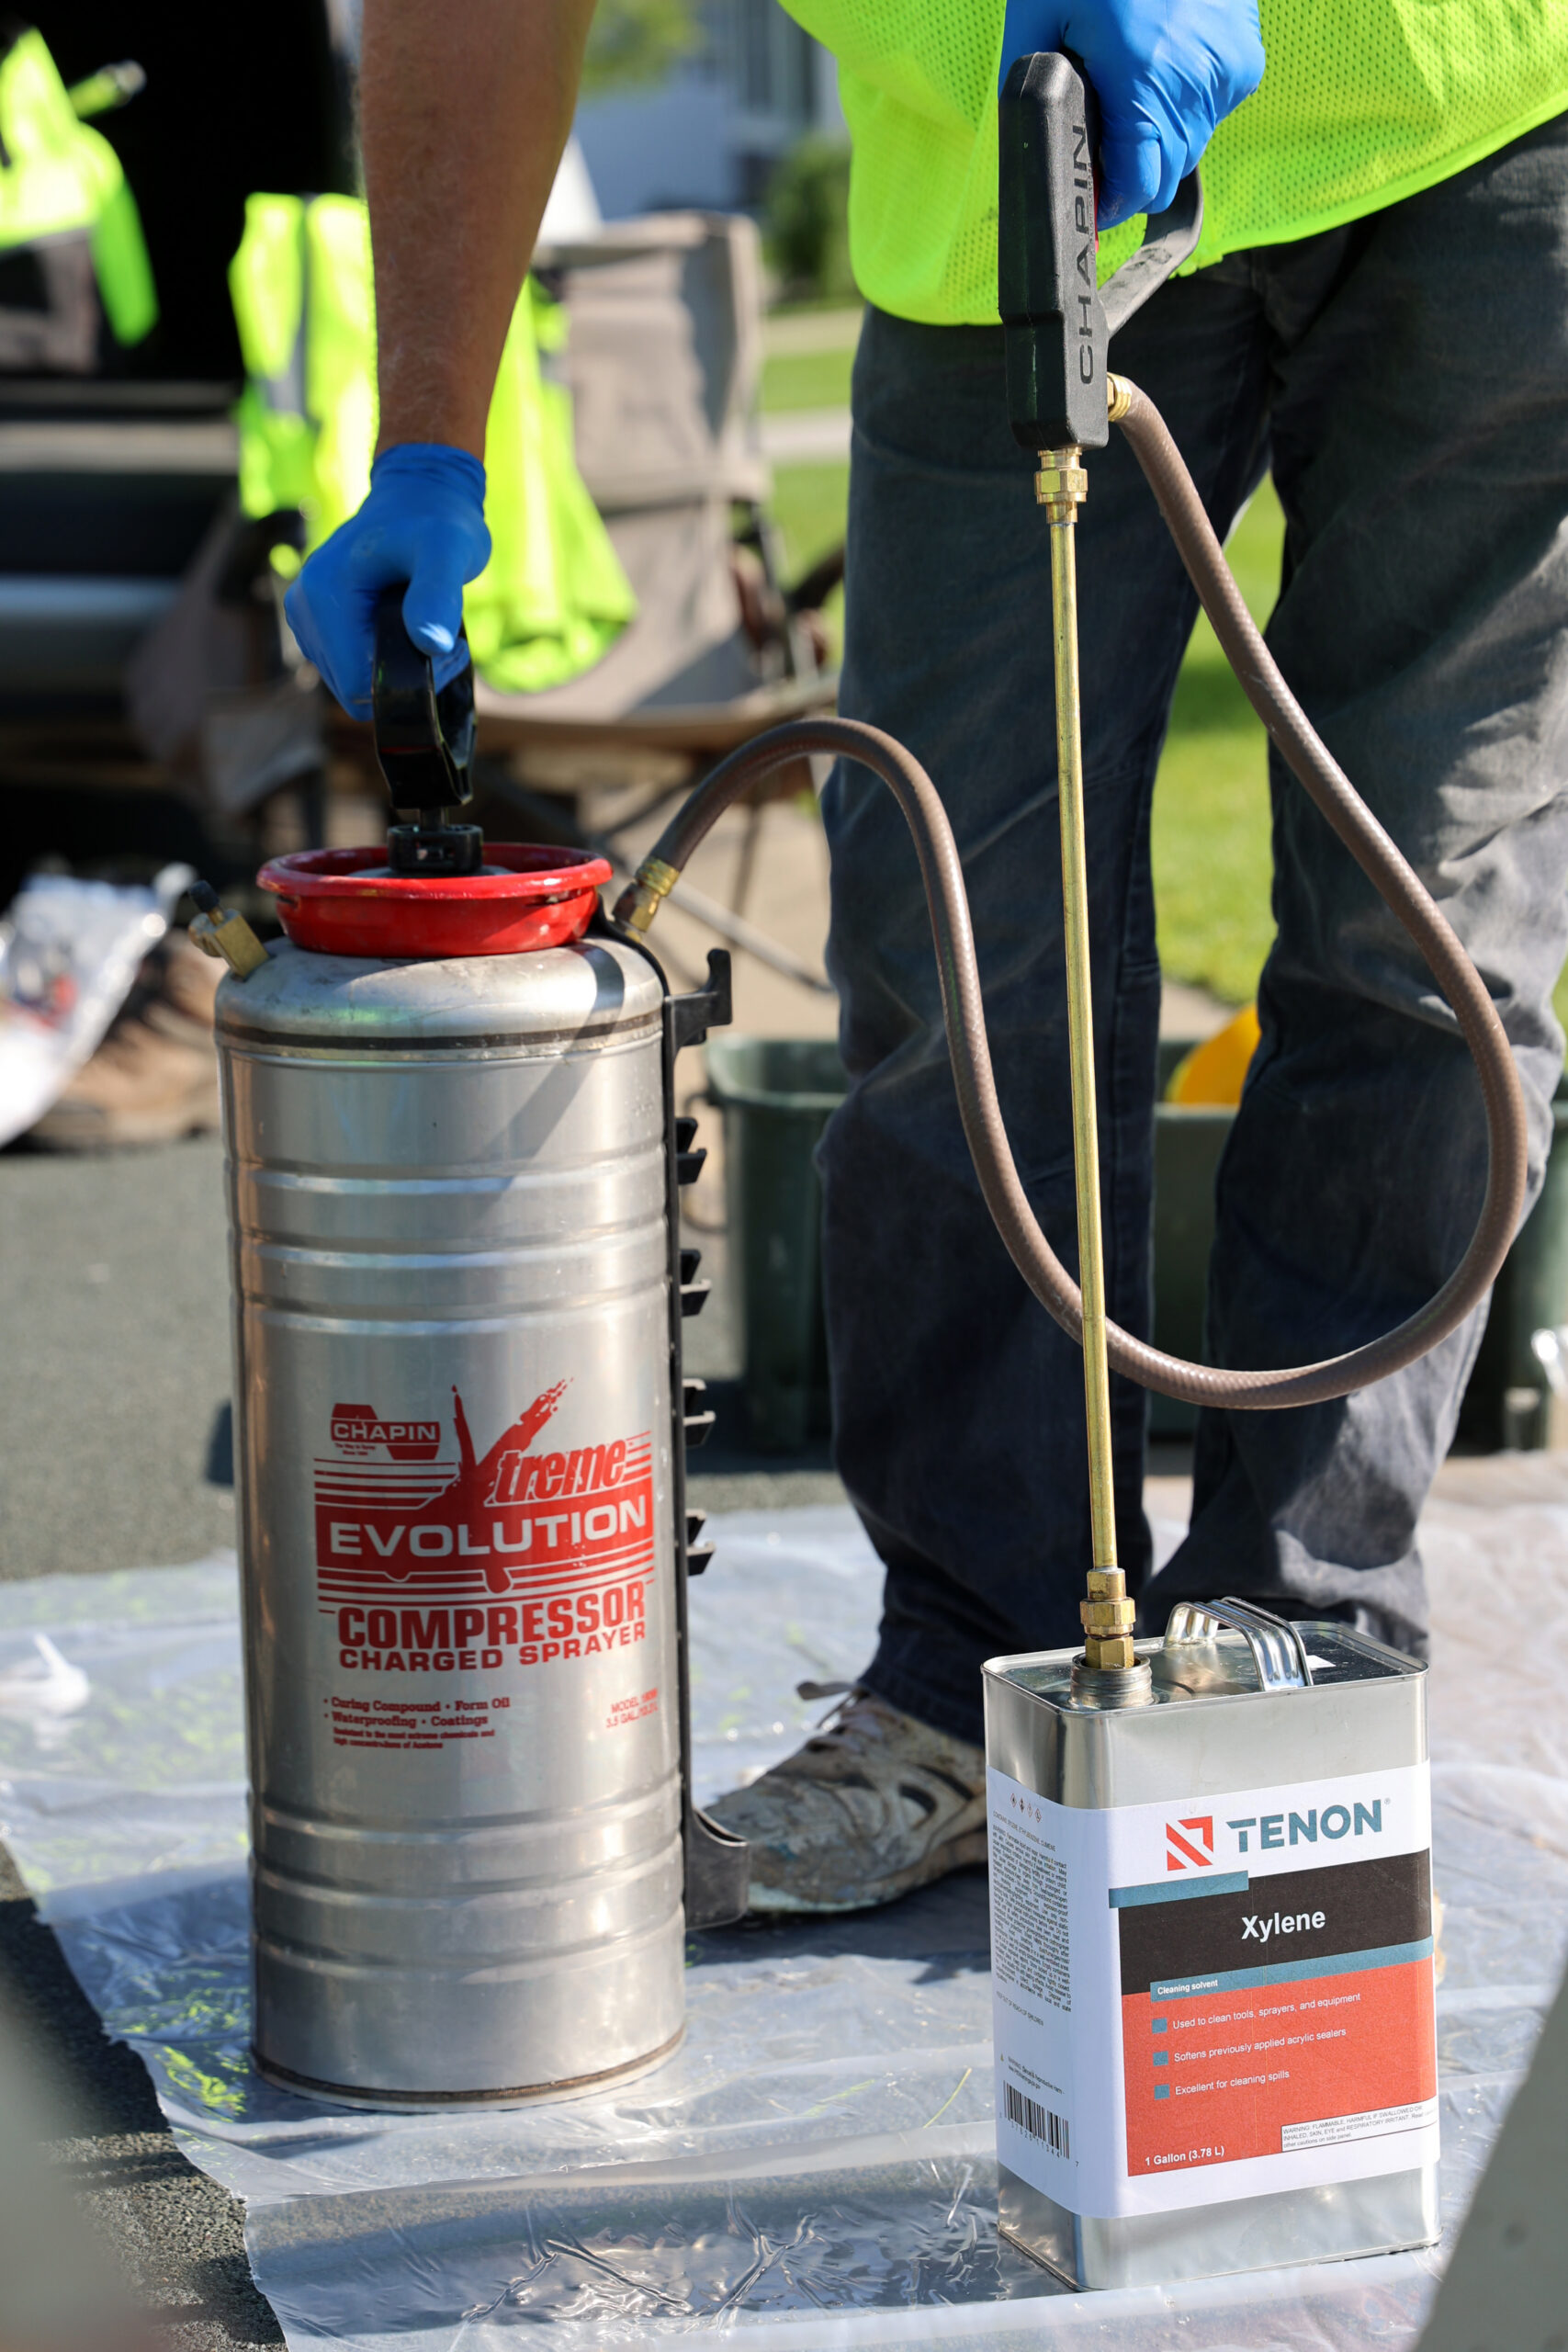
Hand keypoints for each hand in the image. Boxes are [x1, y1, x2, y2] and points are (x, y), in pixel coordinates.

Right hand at [283, 443, 490, 718]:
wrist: (420, 493)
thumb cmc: (436, 520)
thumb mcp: (447, 552)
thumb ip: (436, 594)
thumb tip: (429, 644)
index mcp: (323, 595)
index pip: (357, 685)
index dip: (406, 681)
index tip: (442, 645)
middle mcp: (303, 608)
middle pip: (353, 689)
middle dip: (403, 676)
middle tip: (440, 636)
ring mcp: (306, 618)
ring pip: (352, 684)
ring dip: (396, 669)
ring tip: (424, 624)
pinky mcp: (317, 625)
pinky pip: (350, 669)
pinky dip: (383, 661)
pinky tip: (406, 627)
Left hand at [999, 0, 1263, 226]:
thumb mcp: (1038, 24)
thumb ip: (1035, 101)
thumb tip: (1035, 161)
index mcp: (1145, 85)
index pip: (1138, 191)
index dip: (1108, 205)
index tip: (1089, 202)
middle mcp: (1195, 87)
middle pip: (1167, 177)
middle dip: (1132, 176)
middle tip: (1102, 148)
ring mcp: (1227, 74)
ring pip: (1191, 147)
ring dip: (1159, 140)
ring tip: (1130, 90)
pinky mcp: (1245, 58)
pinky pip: (1212, 111)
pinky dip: (1186, 104)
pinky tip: (1161, 63)